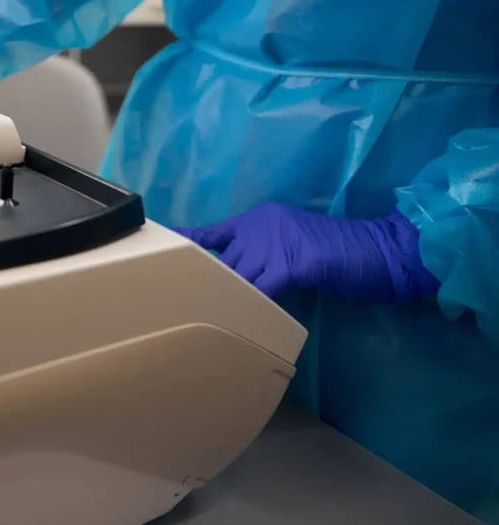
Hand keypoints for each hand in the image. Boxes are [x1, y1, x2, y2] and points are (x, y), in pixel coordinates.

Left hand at [176, 203, 439, 301]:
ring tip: (204, 320)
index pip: (211, 233)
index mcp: (258, 219)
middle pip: (220, 261)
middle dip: (206, 285)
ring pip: (236, 276)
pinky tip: (244, 322)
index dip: (185, 246)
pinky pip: (261, 290)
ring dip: (225, 300)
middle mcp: (260, 226)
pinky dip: (252, 307)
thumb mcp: (292, 247)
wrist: (382, 251)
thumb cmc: (341, 253)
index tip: (159, 254)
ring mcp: (275, 242)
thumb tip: (238, 281)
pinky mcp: (292, 263)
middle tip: (183, 305)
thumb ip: (263, 258)